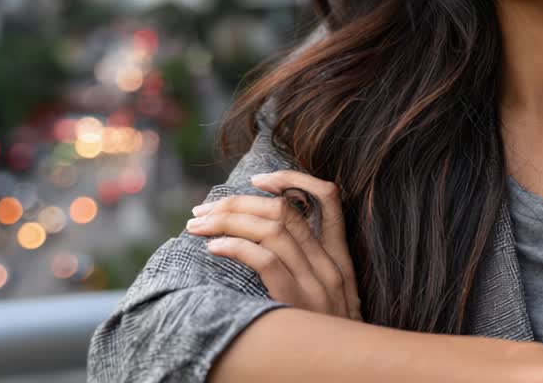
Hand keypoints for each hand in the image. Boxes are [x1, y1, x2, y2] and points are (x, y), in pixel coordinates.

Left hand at [185, 170, 361, 320]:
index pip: (329, 197)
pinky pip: (264, 260)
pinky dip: (235, 246)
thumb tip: (263, 240)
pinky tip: (212, 248)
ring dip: (227, 221)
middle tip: (203, 209)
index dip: (293, 179)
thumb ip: (308, 269)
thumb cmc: (325, 337)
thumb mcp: (328, 299)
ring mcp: (317, 283)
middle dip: (237, 203)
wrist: (345, 373)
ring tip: (197, 226)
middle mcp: (330, 264)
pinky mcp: (298, 302)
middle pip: (284, 211)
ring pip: (272, 228)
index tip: (259, 180)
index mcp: (339, 257)